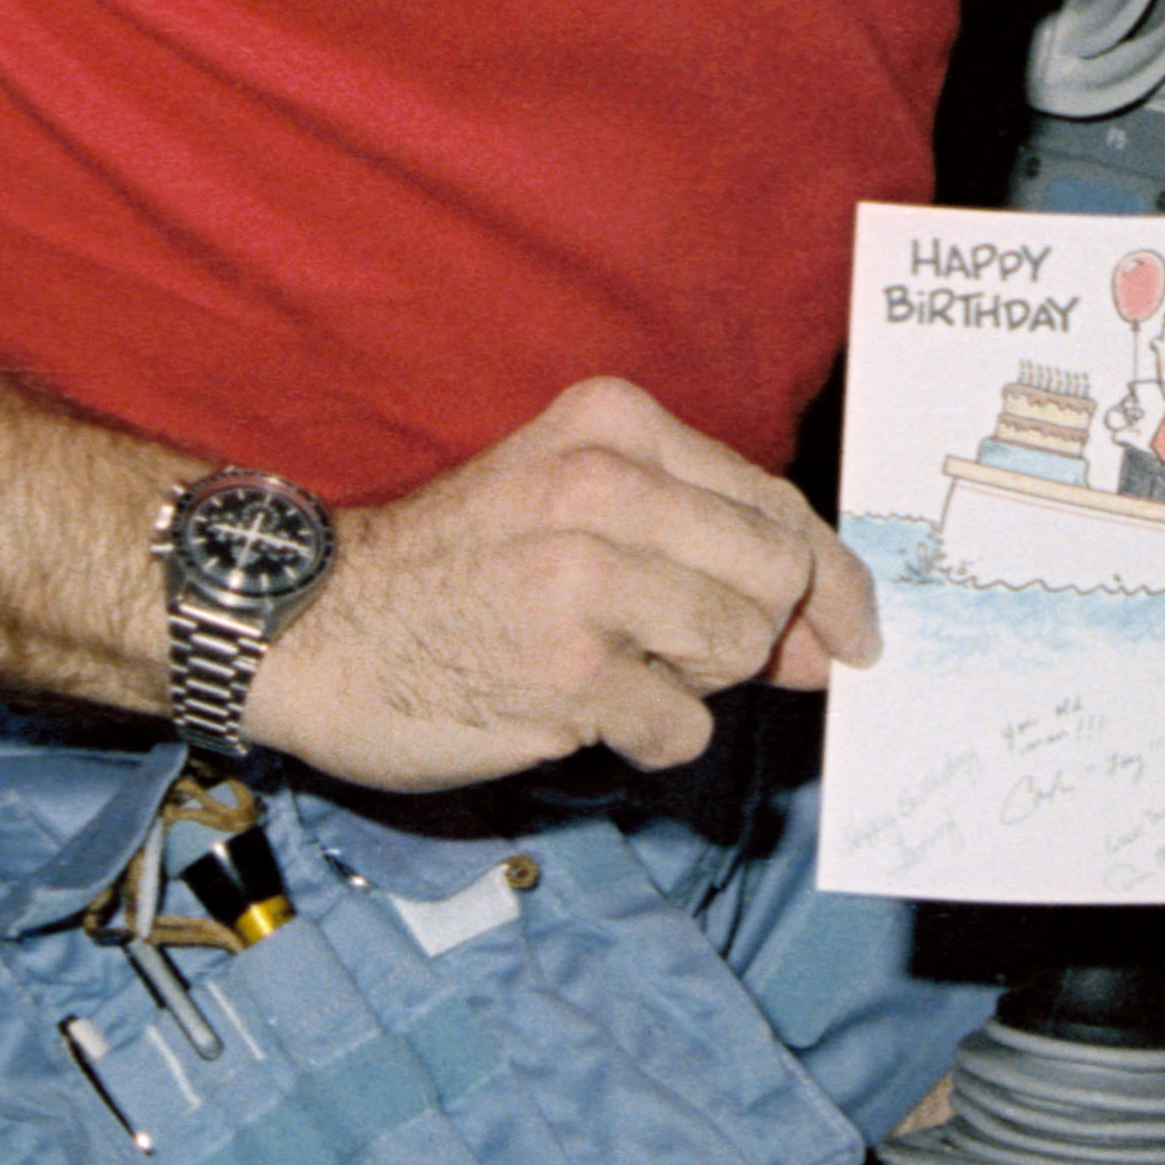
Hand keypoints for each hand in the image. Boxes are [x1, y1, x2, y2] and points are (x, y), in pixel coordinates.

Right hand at [261, 377, 880, 791]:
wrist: (307, 622)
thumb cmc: (455, 567)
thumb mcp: (575, 509)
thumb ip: (708, 554)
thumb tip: (837, 638)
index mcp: (616, 426)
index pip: (776, 503)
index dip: (832, 578)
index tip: (858, 628)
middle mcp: (605, 488)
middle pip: (776, 576)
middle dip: (758, 634)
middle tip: (688, 653)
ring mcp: (584, 581)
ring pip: (737, 650)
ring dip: (693, 683)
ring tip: (611, 668)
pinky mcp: (564, 673)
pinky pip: (680, 726)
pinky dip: (650, 737)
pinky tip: (579, 709)